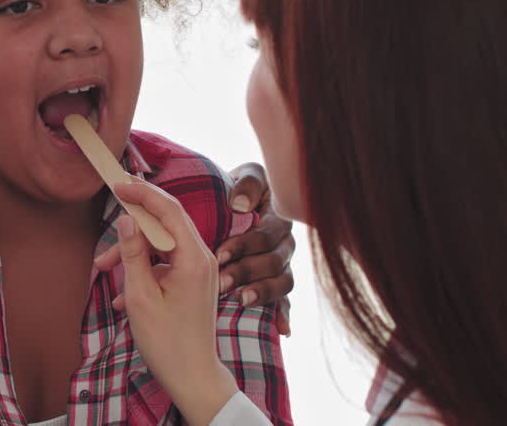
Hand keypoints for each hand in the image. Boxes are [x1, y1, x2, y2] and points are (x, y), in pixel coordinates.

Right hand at [94, 180, 240, 425]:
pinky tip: (124, 295)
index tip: (118, 184)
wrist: (193, 376)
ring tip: (102, 270)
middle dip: (133, 222)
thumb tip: (127, 221)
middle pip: (166, 222)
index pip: (169, 210)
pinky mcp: (194, 280)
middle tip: (110, 210)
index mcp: (193, 259)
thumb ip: (133, 254)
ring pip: (161, 243)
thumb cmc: (168, 342)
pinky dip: (143, 269)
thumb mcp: (141, 297)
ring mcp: (200, 270)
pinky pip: (165, 261)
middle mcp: (202, 259)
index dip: (142, 193)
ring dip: (132, 251)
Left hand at [217, 163, 294, 334]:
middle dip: (246, 271)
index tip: (220, 255)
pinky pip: (286, 302)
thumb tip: (239, 206)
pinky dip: (284, 315)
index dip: (245, 245)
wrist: (236, 201)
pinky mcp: (278, 282)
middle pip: (273, 260)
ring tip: (239, 301)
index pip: (267, 234)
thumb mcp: (246, 177)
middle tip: (221, 283)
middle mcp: (285, 241)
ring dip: (261, 292)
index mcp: (278, 216)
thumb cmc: (240, 187)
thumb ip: (247, 185)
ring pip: (282, 281)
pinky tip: (283, 330)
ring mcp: (284, 263)